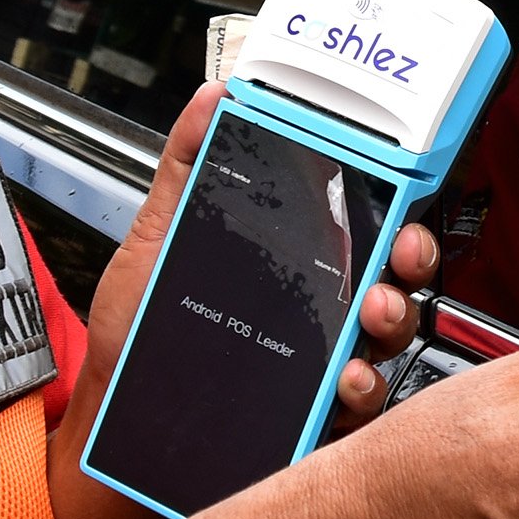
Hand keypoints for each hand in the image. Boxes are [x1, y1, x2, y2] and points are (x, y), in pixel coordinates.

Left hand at [86, 83, 441, 431]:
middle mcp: (315, 317)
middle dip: (410, 262)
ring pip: (385, 343)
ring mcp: (317, 370)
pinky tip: (345, 379)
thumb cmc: (137, 331)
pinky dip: (363, 392)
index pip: (363, 233)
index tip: (402, 200)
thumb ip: (185, 167)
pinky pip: (358, 408)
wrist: (108, 406)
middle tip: (397, 255)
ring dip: (393, 321)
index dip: (394, 215)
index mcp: (292, 267)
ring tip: (371, 312)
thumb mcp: (155, 237)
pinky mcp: (309, 420)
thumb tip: (212, 98)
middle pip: (391, 281)